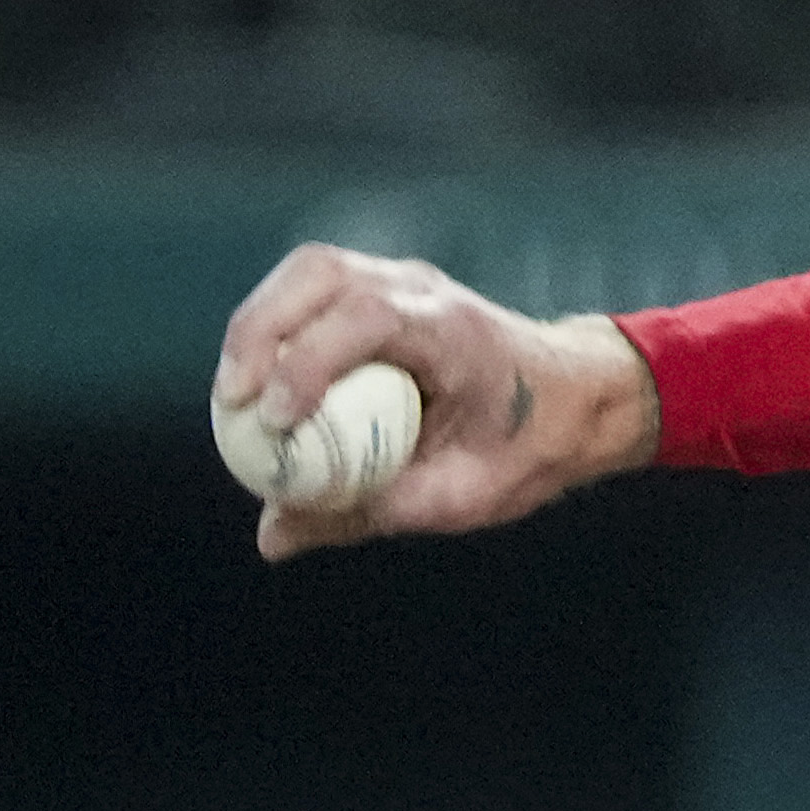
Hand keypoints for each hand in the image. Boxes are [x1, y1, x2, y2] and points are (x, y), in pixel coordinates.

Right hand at [209, 242, 657, 564]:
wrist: (577, 398)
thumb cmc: (527, 449)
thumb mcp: (461, 496)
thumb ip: (368, 511)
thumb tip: (272, 537)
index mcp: (457, 331)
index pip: (370, 318)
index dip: (311, 361)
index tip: (278, 421)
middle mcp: (424, 289)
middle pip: (320, 274)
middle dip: (260, 332)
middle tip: (232, 403)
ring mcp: (400, 278)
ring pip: (307, 273)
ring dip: (257, 325)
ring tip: (234, 394)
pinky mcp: (378, 287)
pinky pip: (311, 292)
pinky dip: (274, 327)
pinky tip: (257, 381)